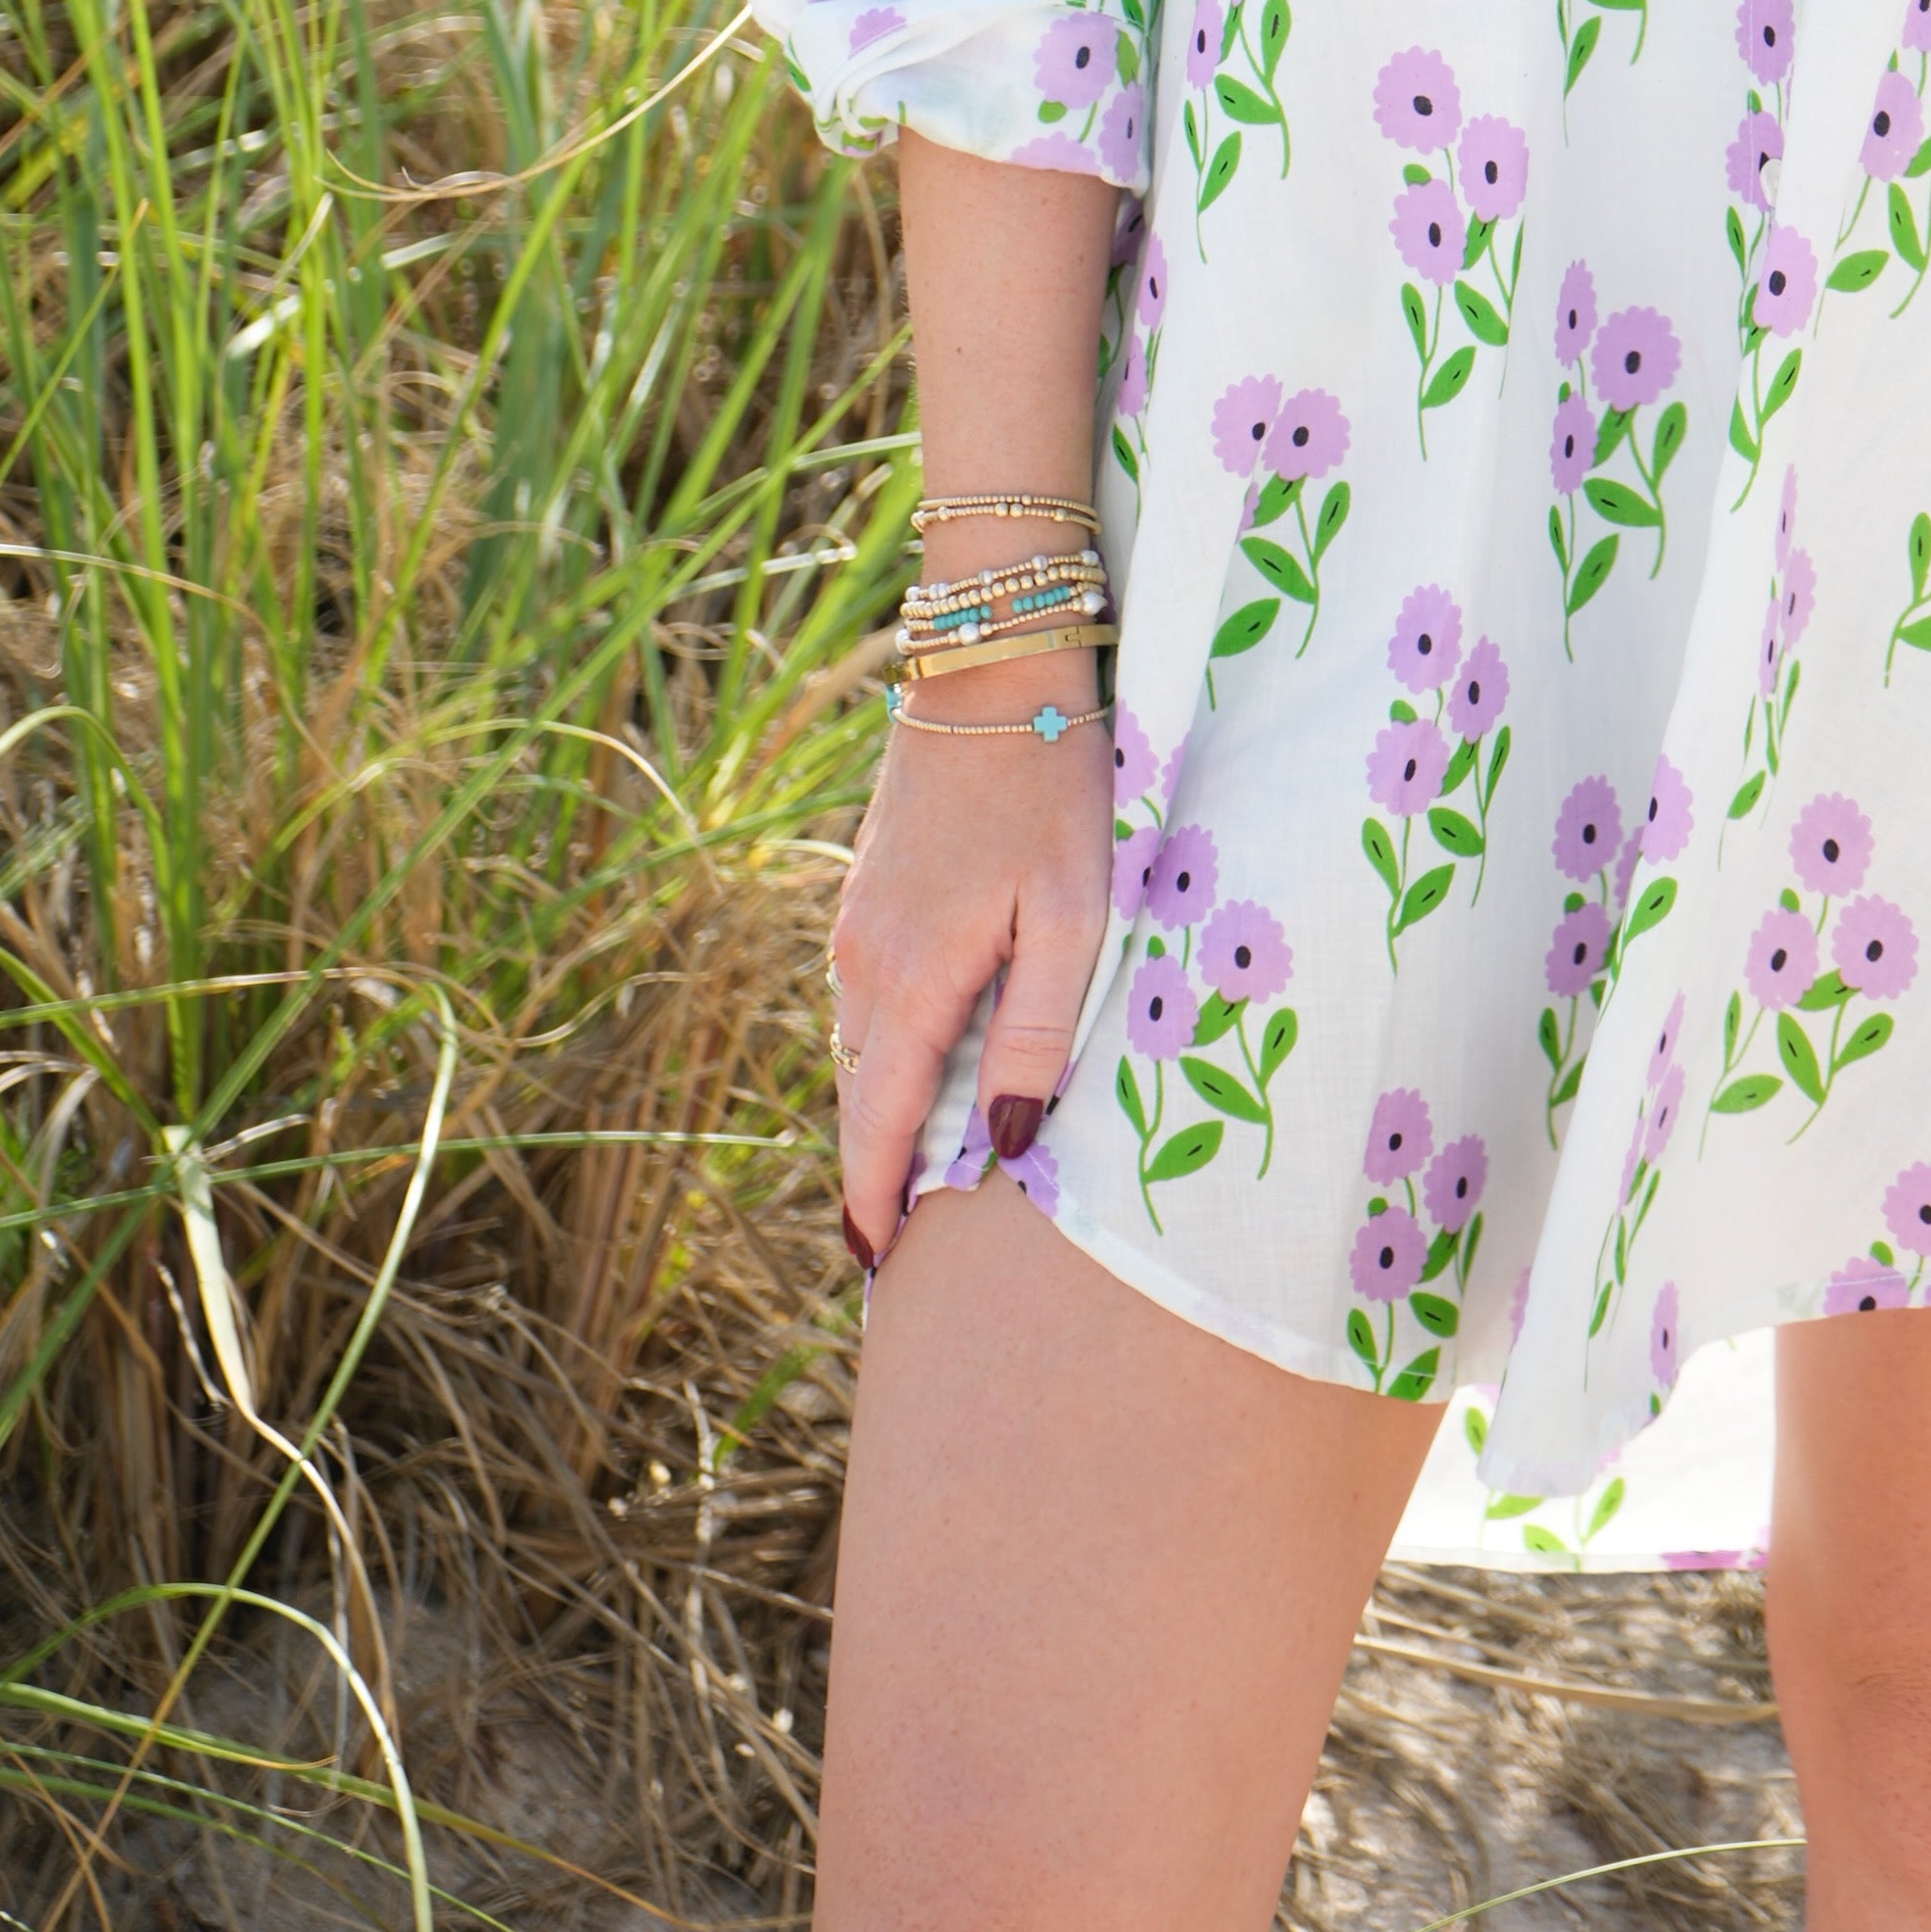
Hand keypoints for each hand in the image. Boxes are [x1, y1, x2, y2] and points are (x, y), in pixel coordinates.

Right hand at [827, 689, 1114, 1272]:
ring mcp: (858, 918)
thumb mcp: (1072, 915)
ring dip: (879, 1105)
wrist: (994, 666)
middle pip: (858, 1092)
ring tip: (910, 1169)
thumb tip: (1001, 1140)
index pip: (877, 1122)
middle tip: (896, 1241)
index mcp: (913, 977)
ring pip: (858, 1042)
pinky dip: (883, 1044)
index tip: (880, 1265)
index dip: (876, 1198)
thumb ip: (1034, 1032)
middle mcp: (864, 957)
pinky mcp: (870, 886)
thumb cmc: (1053, 787)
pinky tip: (918, 1059)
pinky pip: (864, 994)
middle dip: (873, 1167)